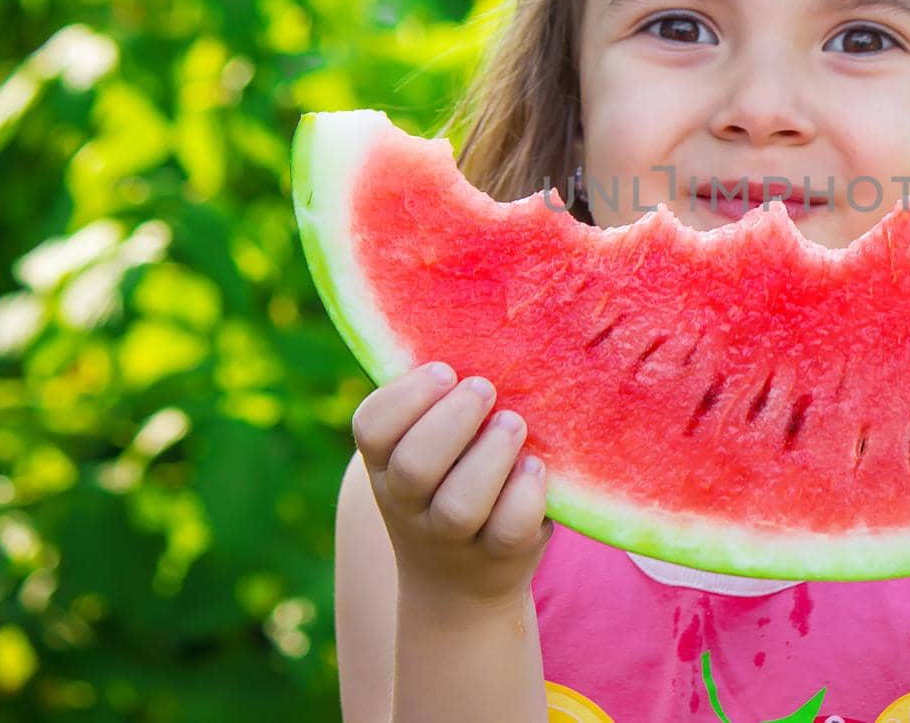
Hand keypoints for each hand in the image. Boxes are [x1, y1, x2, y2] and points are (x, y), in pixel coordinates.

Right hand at [351, 360, 552, 603]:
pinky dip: (525, 494)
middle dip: (453, 420)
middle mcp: (408, 504)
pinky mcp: (498, 558)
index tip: (445, 370)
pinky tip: (537, 466)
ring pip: (459, 505)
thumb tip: (475, 326)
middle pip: (414, 466)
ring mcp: (451, 538)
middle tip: (485, 388)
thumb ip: (437, 403)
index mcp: (384, 464)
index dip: (408, 396)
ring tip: (514, 423)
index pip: (372, 427)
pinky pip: (509, 529)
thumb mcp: (429, 446)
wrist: (460, 582)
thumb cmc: (450, 481)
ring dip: (491, 456)